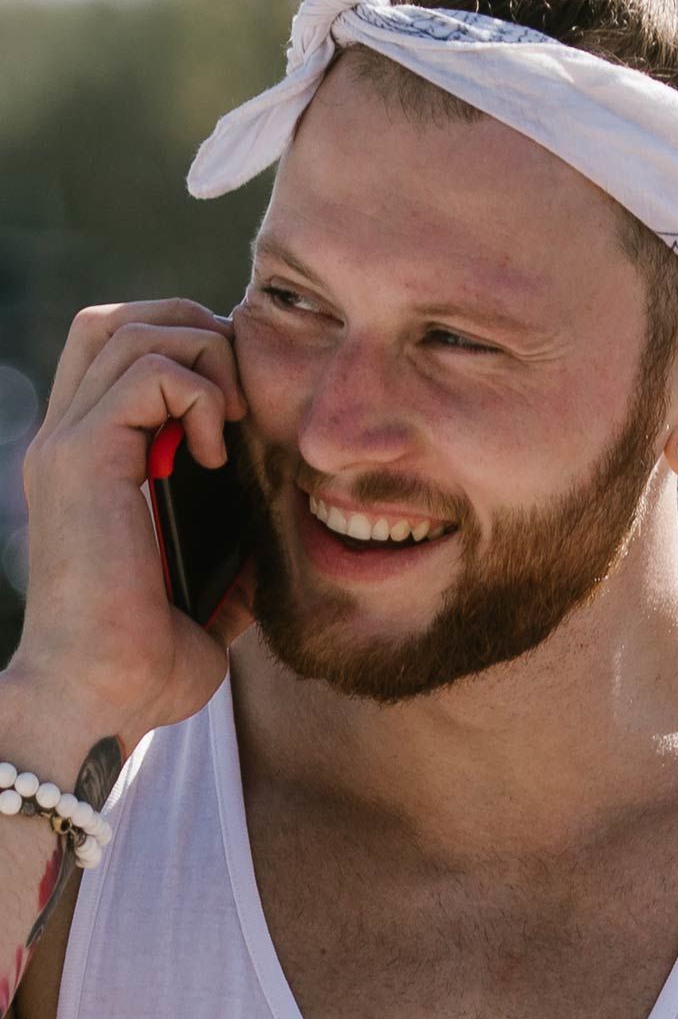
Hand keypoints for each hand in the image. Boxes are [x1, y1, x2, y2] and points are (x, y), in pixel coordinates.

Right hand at [8, 299, 253, 754]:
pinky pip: (149, 370)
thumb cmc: (144, 663)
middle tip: (238, 396)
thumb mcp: (202, 592)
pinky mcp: (84, 458)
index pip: (118, 351)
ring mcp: (69, 444)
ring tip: (231, 422)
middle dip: (194, 330)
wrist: (99, 700)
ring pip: (131, 327)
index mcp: (88, 462)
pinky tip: (219, 450)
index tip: (239, 407)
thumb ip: (227, 554)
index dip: (188, 351)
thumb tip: (268, 541)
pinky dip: (199, 393)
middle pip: (116, 318)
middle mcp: (67, 441)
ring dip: (202, 358)